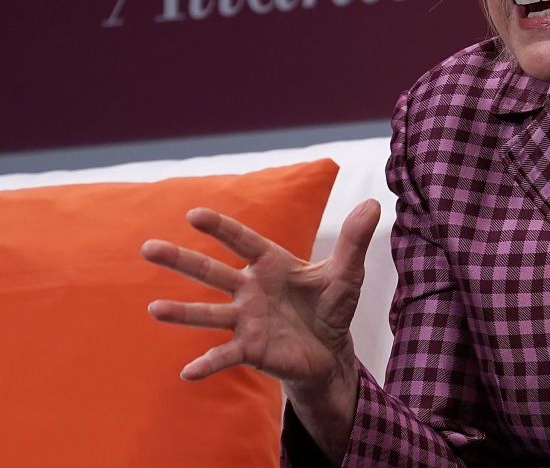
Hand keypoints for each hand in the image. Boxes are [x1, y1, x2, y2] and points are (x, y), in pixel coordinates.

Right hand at [140, 199, 379, 391]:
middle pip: (212, 272)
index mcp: (272, 264)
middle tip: (147, 247)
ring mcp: (246, 320)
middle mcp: (250, 289)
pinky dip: (207, 364)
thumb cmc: (331, 304)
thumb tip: (374, 204)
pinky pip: (225, 356)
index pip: (244, 241)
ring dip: (183, 313)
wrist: (329, 349)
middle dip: (181, 260)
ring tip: (154, 309)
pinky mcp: (250, 349)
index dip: (221, 228)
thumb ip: (354, 241)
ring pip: (210, 313)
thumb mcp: (347, 273)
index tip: (193, 214)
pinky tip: (187, 373)